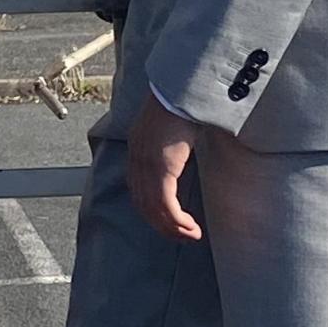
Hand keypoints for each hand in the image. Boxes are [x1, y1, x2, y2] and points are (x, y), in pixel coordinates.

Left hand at [124, 90, 204, 242]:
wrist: (179, 90)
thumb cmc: (179, 102)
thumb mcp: (168, 125)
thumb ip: (169, 139)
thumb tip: (181, 143)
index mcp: (137, 151)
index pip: (138, 191)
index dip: (151, 211)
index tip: (168, 221)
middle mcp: (138, 161)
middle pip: (144, 206)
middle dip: (163, 226)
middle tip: (181, 236)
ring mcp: (148, 167)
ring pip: (155, 211)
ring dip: (173, 228)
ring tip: (190, 236)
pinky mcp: (162, 170)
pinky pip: (166, 205)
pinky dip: (177, 221)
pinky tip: (190, 226)